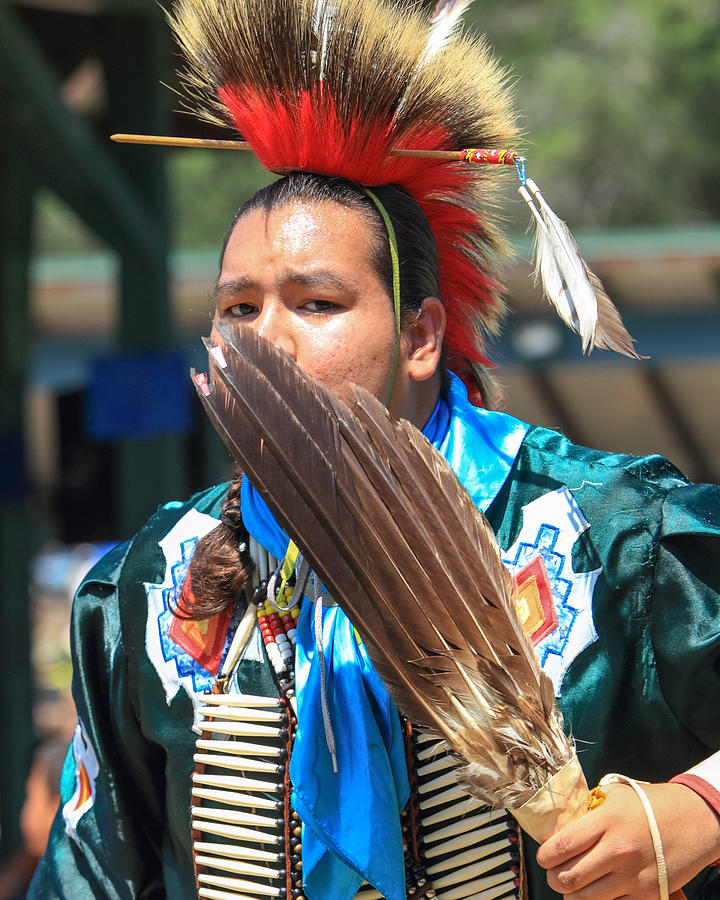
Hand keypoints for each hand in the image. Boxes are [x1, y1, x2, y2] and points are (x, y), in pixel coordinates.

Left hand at [536, 782, 719, 898]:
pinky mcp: (647, 894)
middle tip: (554, 872)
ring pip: (585, 899)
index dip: (545, 855)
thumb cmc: (653, 804)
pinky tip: (598, 888)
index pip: (563, 845)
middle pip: (569, 878)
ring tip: (572, 883)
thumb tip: (561, 824)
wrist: (694, 820)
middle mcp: (619, 850)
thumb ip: (589, 809)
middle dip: (553, 878)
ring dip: (572, 894)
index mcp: (607, 821)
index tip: (544, 856)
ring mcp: (633, 876)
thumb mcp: (616, 794)